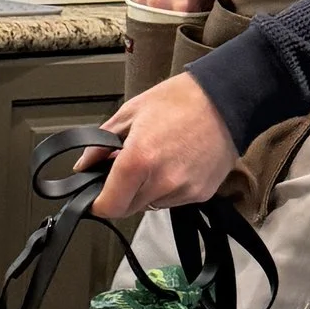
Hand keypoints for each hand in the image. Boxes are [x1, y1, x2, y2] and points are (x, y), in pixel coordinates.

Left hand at [90, 72, 235, 222]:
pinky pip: (174, 200)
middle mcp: (162, 182)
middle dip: (122, 193)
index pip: (109, 206)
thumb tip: (84, 165)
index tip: (97, 196)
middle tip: (129, 168)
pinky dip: (169, 187)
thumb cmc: (180, 100)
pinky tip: (176, 163)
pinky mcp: (201, 194)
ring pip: (151, 204)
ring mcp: (184, 190)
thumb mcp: (130, 113)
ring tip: (159, 159)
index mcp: (139, 160)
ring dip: (147, 190)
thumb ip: (101, 144)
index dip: (98, 203)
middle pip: (128, 208)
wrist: (225, 100)